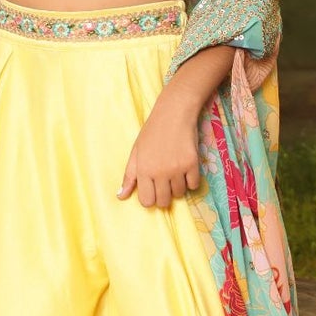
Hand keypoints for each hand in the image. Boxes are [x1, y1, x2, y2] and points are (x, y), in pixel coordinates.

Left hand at [118, 91, 202, 208]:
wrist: (174, 113)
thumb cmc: (152, 132)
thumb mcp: (136, 152)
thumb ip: (129, 176)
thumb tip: (121, 196)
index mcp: (143, 170)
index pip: (146, 202)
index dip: (150, 198)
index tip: (153, 189)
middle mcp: (160, 172)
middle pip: (163, 202)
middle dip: (164, 196)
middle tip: (165, 182)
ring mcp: (177, 169)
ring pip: (179, 194)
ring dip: (178, 187)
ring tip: (175, 171)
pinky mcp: (192, 164)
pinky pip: (194, 185)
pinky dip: (191, 180)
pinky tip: (186, 169)